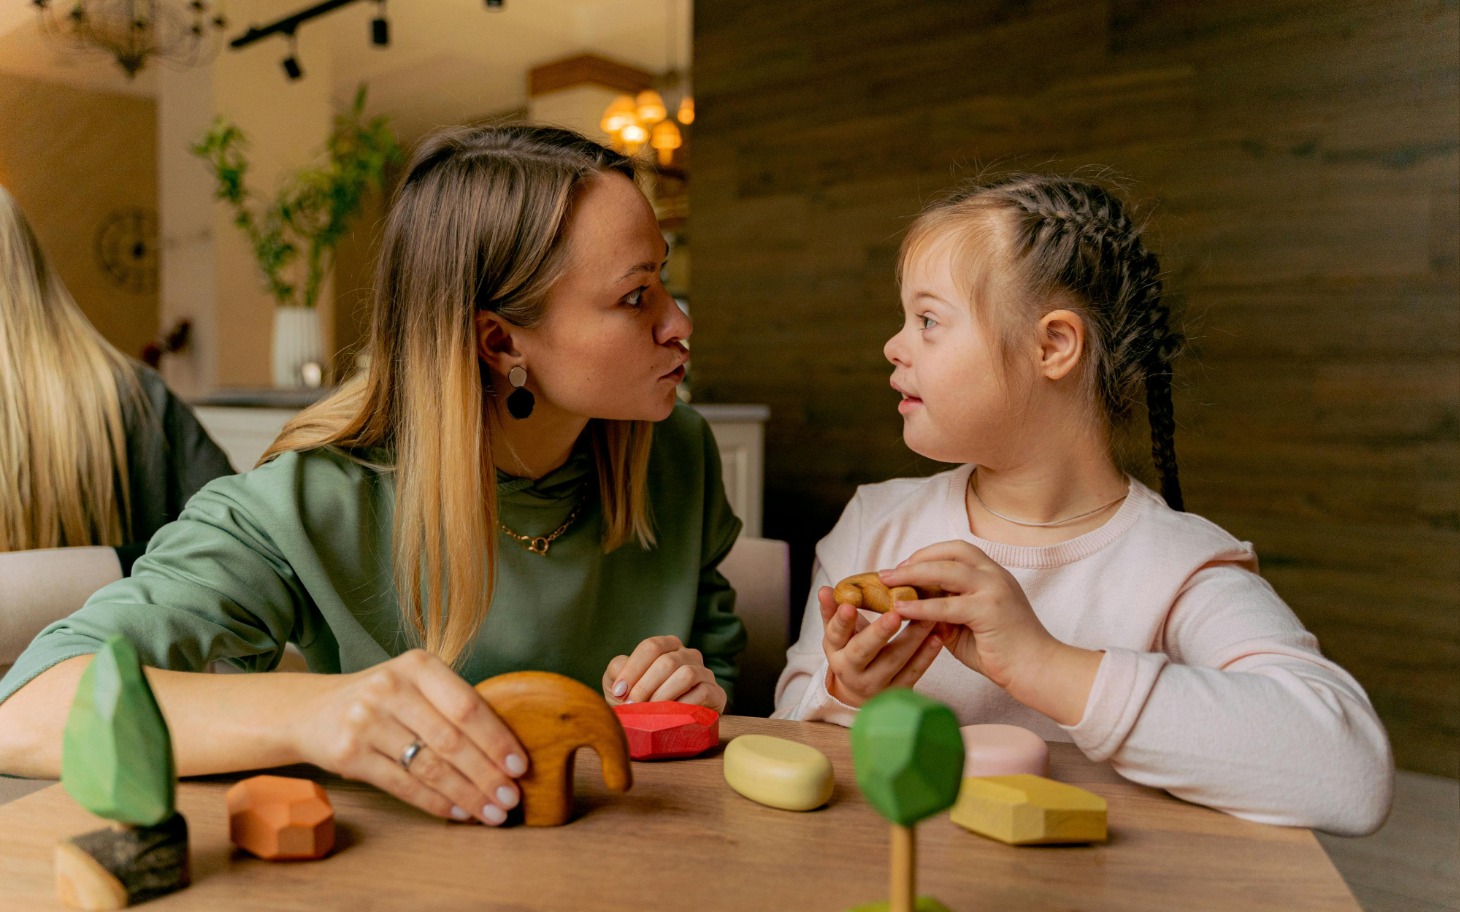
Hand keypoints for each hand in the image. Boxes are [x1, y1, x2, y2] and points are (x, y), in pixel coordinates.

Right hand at [290, 649, 528, 825]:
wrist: (310, 710)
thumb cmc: (381, 699)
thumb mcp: (414, 684)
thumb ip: (452, 704)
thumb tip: (506, 749)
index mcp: (417, 665)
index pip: (467, 705)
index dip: (497, 738)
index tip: (520, 765)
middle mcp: (390, 689)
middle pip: (452, 740)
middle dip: (487, 774)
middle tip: (511, 798)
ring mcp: (366, 721)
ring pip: (430, 767)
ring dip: (466, 794)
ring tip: (491, 812)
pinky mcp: (349, 755)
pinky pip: (403, 785)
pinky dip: (436, 802)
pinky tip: (458, 811)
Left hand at [604, 635, 726, 712]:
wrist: (663, 727)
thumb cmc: (640, 701)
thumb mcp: (620, 684)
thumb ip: (617, 671)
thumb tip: (621, 673)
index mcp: (667, 646)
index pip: (651, 646)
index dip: (633, 669)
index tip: (619, 692)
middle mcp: (688, 655)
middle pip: (667, 661)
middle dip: (645, 686)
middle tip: (632, 706)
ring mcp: (705, 673)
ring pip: (686, 674)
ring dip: (663, 695)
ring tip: (649, 712)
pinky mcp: (716, 693)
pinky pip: (703, 692)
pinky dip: (683, 704)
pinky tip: (670, 716)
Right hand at [818, 585, 942, 707]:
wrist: (861, 692)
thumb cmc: (851, 649)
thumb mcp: (838, 633)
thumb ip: (832, 611)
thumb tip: (824, 590)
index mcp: (835, 651)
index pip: (835, 634)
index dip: (841, 621)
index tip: (849, 606)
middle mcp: (852, 671)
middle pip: (863, 651)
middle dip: (879, 633)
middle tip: (894, 614)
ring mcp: (876, 684)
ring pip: (894, 660)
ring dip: (913, 638)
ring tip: (927, 617)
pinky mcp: (897, 691)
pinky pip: (913, 673)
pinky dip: (927, 656)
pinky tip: (937, 637)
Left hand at [880, 541, 1101, 724]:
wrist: (1037, 670)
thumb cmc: (1002, 651)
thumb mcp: (967, 626)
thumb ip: (944, 612)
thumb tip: (912, 607)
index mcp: (992, 574)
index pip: (957, 550)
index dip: (928, 554)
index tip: (904, 566)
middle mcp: (994, 575)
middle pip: (950, 553)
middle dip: (915, 560)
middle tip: (888, 573)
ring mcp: (994, 590)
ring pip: (947, 571)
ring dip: (913, 575)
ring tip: (887, 584)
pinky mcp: (989, 611)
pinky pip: (947, 605)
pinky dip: (921, 606)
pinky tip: (901, 610)